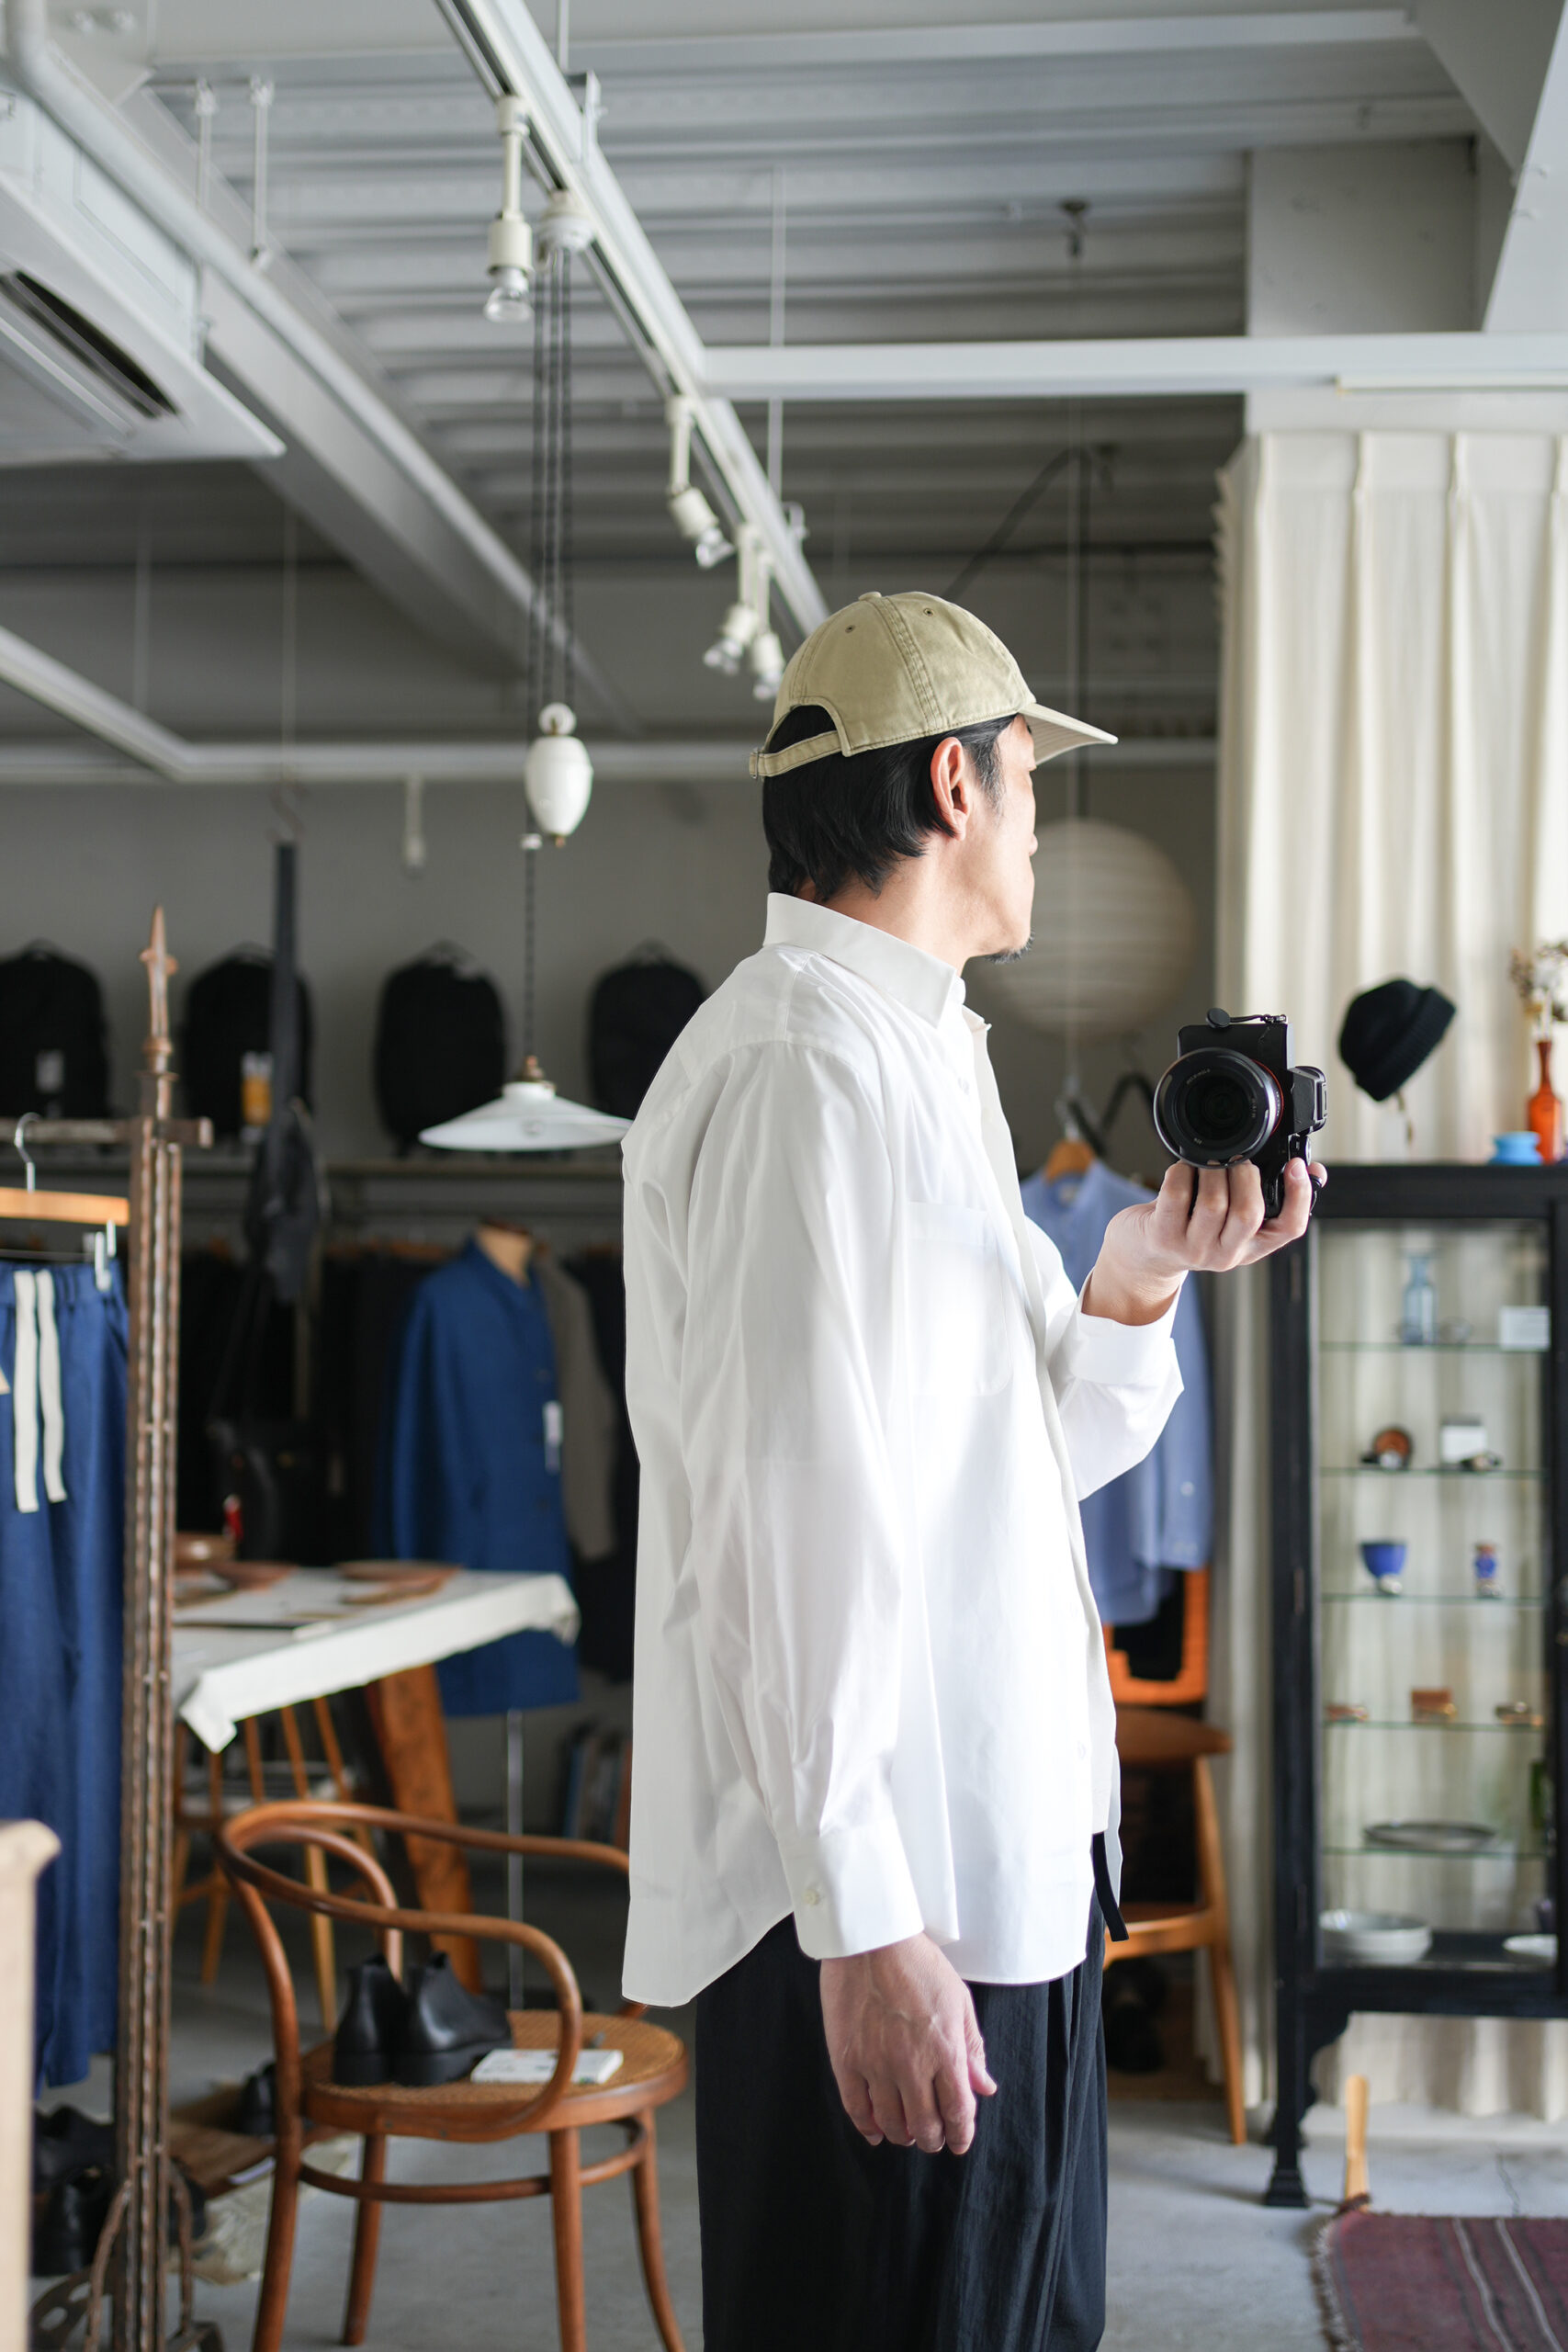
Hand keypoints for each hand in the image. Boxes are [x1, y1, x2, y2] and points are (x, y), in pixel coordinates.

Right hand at [819, 1932, 995, 2156]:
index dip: (961, 2133)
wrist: (871, 1937)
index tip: (960, 2140)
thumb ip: (972, 2047)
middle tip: (932, 2138)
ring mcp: (876, 2064)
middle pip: (925, 2125)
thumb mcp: (958, 1999)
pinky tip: (874, 2132)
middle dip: (932, 2139)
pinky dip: (866, 2126)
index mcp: (945, 2050)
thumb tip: (985, 2087)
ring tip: (905, 2134)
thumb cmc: (917, 1962)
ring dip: (901, 2136)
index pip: (958, 2110)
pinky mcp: (847, 2058)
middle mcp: (912, 2064)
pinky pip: (856, 2107)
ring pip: (891, 2122)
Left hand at [1083, 1157, 1323, 1324]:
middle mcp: (1225, 1253)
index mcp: (1251, 1247)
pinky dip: (1181, 1172)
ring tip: (1207, 1160)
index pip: (1290, 1228)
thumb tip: (1305, 1167)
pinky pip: (1176, 1195)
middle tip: (1237, 1160)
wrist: (1141, 1258)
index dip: (1300, 1196)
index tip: (1297, 1165)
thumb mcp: (1230, 1223)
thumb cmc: (1188, 1230)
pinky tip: (1182, 1168)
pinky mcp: (1162, 1237)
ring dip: (1212, 1170)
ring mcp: (1193, 1249)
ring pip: (1214, 1203)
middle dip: (1245, 1175)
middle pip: (1250, 1213)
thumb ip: (1259, 1198)